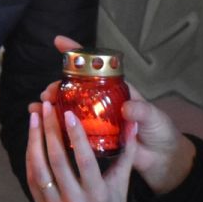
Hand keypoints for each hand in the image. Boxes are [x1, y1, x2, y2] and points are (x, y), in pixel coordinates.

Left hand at [26, 99, 138, 201]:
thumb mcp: (122, 183)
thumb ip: (127, 153)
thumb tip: (132, 123)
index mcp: (97, 196)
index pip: (85, 161)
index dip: (75, 136)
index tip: (68, 112)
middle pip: (58, 161)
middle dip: (50, 130)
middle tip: (47, 106)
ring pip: (39, 169)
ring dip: (34, 140)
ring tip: (35, 116)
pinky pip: (32, 179)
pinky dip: (31, 156)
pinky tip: (32, 137)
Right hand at [41, 35, 192, 192]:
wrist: (163, 158)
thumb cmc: (160, 131)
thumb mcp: (154, 117)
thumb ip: (142, 111)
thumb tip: (127, 108)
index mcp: (116, 90)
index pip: (95, 67)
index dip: (76, 53)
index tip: (59, 42)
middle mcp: (103, 102)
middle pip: (75, 88)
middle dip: (58, 86)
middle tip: (47, 94)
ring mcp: (97, 120)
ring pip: (70, 109)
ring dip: (53, 107)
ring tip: (39, 108)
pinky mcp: (94, 140)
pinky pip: (73, 132)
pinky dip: (56, 128)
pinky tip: (43, 128)